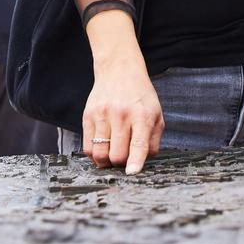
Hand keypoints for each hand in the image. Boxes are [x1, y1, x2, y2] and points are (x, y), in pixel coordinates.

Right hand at [84, 35, 162, 174]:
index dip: (135, 163)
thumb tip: (143, 162)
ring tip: (112, 154)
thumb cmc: (140, 95)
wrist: (119, 70)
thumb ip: (153, 140)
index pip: (138, 145)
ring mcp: (102, 115)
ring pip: (99, 154)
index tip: (132, 174)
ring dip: (106, 162)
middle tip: (125, 158)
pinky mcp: (87, 115)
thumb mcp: (156, 114)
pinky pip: (87, 147)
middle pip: (116, 155)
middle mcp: (121, 115)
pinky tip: (103, 147)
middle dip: (121, 164)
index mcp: (142, 115)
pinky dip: (95, 154)